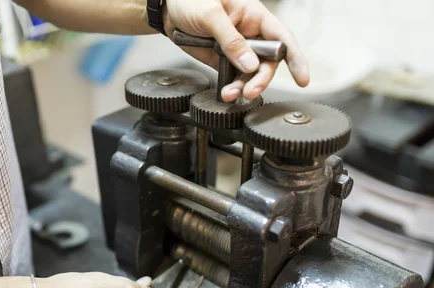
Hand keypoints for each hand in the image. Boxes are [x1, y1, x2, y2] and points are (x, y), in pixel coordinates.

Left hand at [163, 0, 308, 100]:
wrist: (168, 10)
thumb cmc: (190, 0)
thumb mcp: (210, 15)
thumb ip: (230, 39)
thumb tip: (249, 64)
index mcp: (254, 15)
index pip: (282, 37)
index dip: (295, 58)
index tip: (302, 79)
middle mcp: (250, 34)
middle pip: (267, 62)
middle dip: (261, 79)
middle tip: (250, 91)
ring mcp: (237, 49)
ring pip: (250, 74)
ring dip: (244, 86)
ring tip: (231, 94)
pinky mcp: (223, 61)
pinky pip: (233, 77)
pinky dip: (232, 87)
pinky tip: (226, 93)